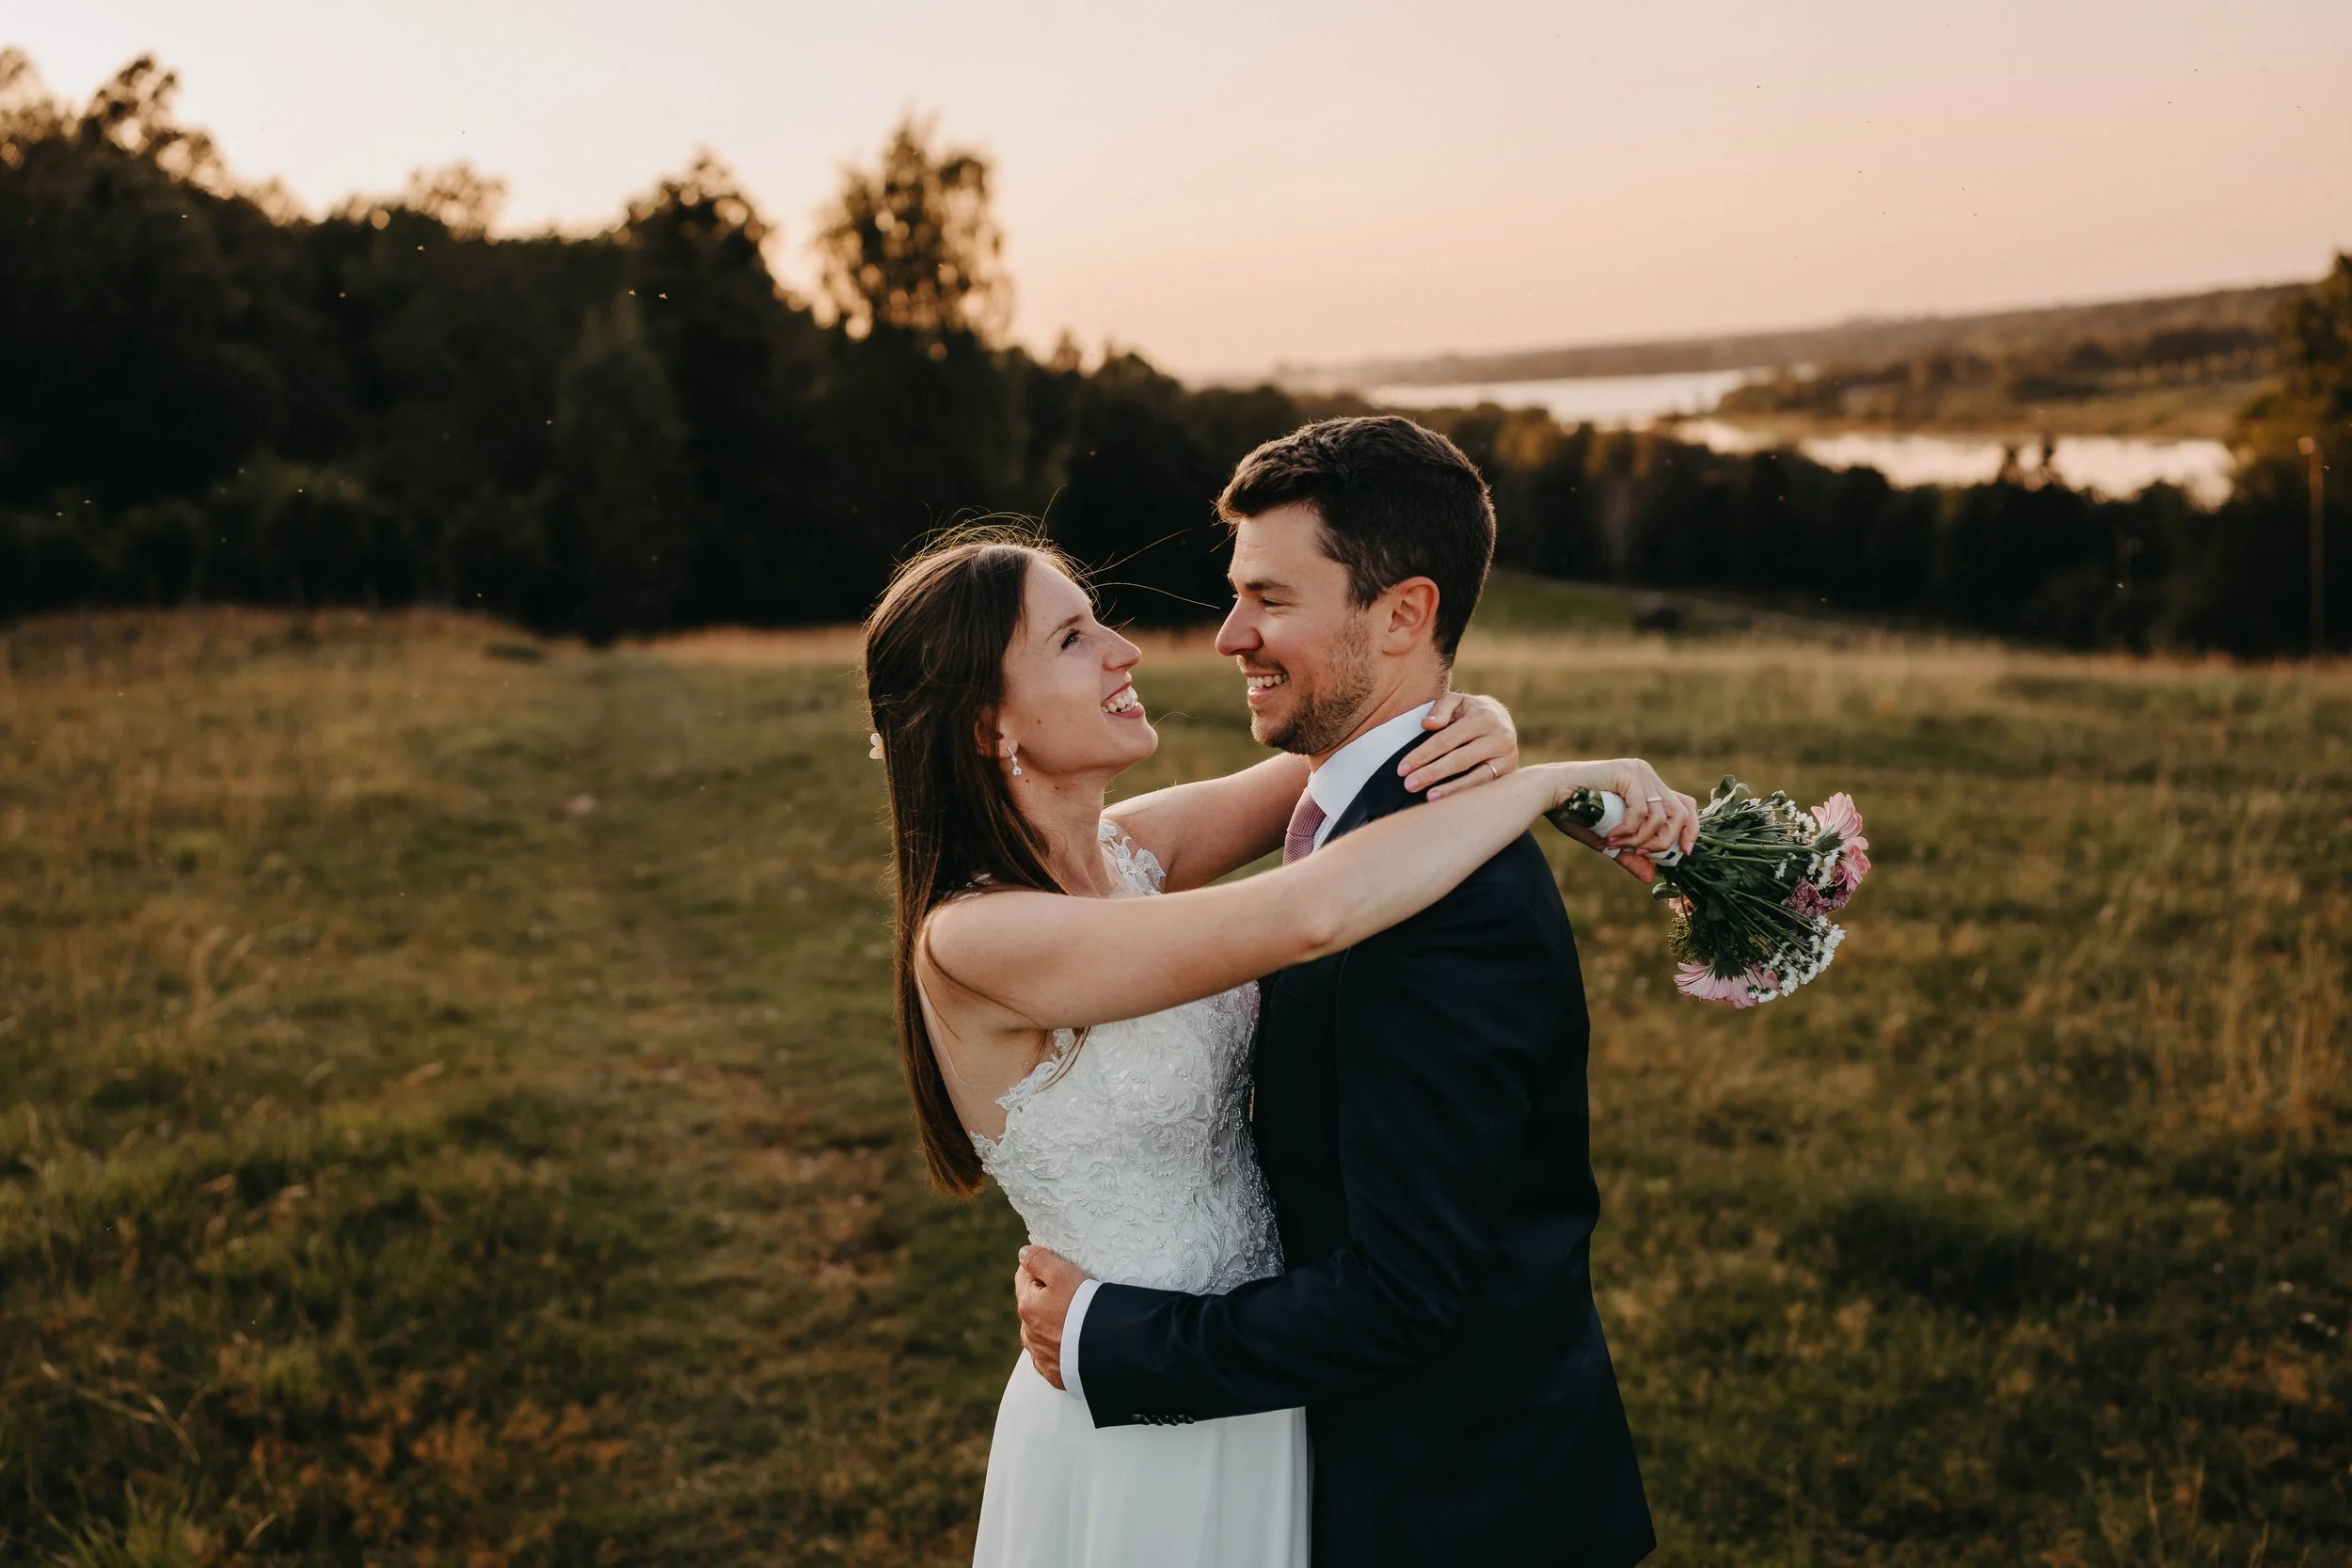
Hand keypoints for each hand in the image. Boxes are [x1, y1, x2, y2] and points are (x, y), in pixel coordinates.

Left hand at [1014, 1245, 1089, 1388]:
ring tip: (1074, 1319)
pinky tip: (1073, 1344)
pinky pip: (1052, 1357)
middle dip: (1046, 1297)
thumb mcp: (1061, 1273)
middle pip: (1032, 1306)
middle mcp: (1029, 1334)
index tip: (1060, 1267)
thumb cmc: (1084, 1307)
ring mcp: (1042, 1356)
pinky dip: (1059, 1349)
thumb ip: (1039, 1259)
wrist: (1106, 1348)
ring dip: (1050, 1324)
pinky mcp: (1056, 1374)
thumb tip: (1023, 1254)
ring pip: (1039, 1333)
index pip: (1024, 1277)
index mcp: (1027, 1307)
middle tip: (1073, 1292)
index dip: (1041, 1267)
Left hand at [1398, 691, 1517, 798]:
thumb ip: (1441, 708)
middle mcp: (1499, 737)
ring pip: (1476, 778)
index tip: (1402, 768)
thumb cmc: (1471, 711)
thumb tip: (1426, 725)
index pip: (1447, 739)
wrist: (1503, 721)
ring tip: (1428, 797)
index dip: (1423, 755)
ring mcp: (1507, 757)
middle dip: (1432, 773)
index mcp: (1483, 717)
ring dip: (1450, 790)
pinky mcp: (1510, 773)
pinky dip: (1465, 794)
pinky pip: (1485, 787)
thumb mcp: (1457, 701)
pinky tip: (1448, 802)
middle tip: (1409, 785)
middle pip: (1460, 760)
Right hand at [1545, 759, 1697, 869]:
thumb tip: (1650, 877)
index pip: (1685, 806)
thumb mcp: (1608, 841)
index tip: (1683, 853)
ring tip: (1618, 844)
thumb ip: (1630, 854)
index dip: (1690, 831)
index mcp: (1648, 787)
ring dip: (1642, 839)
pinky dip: (1629, 829)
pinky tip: (1611, 835)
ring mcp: (1639, 772)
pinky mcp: (1627, 773)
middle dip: (1665, 841)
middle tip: (1639, 854)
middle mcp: (1647, 776)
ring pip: (1662, 816)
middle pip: (1681, 812)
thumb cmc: (1574, 813)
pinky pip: (1641, 811)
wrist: (1549, 793)